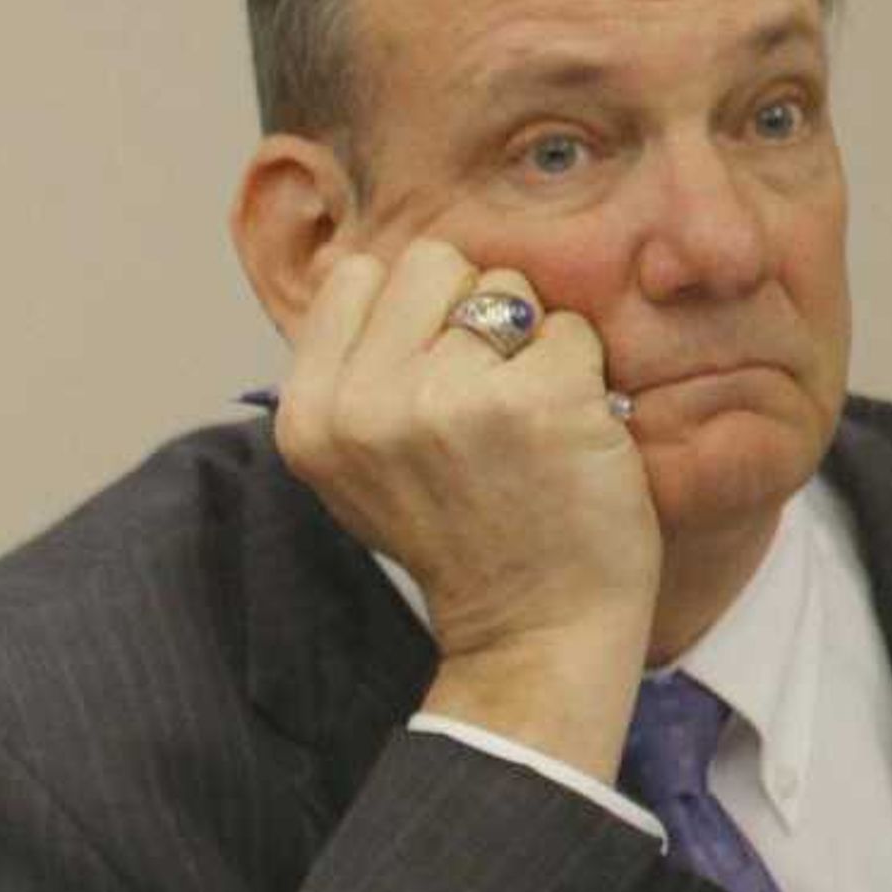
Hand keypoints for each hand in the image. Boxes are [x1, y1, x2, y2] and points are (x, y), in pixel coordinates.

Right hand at [271, 237, 658, 775]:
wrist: (531, 629)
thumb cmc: (459, 536)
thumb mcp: (357, 463)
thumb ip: (352, 371)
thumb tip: (377, 270)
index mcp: (309, 417)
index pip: (360, 275)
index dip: (409, 314)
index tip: (429, 382)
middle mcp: (364, 405)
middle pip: (432, 262)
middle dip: (468, 314)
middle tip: (481, 403)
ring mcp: (448, 402)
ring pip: (505, 288)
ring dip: (527, 344)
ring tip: (521, 424)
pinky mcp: (538, 402)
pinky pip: (570, 329)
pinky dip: (582, 374)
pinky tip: (564, 437)